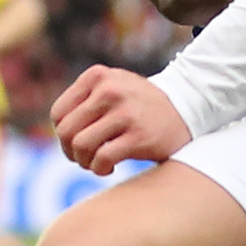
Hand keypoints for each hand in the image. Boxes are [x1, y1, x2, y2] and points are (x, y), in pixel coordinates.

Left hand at [51, 64, 191, 175]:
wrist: (188, 108)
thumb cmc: (141, 104)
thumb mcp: (112, 87)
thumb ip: (84, 100)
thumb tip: (57, 130)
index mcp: (97, 76)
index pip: (58, 114)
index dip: (63, 134)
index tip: (78, 142)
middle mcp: (109, 90)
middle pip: (66, 132)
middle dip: (70, 152)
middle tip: (84, 158)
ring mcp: (125, 113)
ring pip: (80, 146)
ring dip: (84, 162)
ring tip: (96, 162)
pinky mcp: (139, 136)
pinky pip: (102, 159)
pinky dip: (100, 169)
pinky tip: (110, 167)